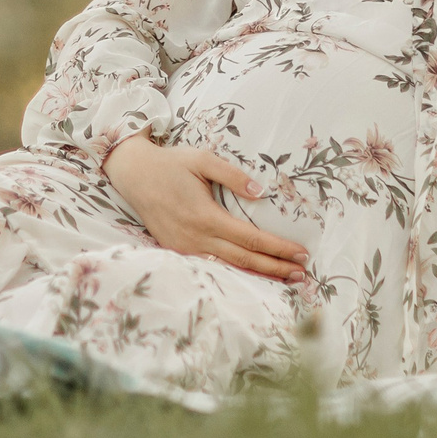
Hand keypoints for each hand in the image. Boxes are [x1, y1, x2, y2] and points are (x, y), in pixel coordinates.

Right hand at [103, 133, 309, 282]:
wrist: (133, 175)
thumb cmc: (170, 164)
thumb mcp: (202, 160)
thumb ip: (233, 176)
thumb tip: (262, 192)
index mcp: (206, 217)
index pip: (252, 240)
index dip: (279, 249)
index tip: (301, 253)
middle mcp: (196, 238)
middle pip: (245, 260)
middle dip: (276, 268)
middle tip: (302, 273)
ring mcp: (185, 248)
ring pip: (229, 268)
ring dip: (259, 274)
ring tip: (284, 277)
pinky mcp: (177, 250)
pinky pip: (212, 266)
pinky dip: (235, 272)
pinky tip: (251, 274)